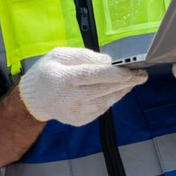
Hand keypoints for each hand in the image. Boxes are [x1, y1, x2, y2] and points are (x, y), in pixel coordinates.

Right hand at [16, 47, 146, 126]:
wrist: (33, 100)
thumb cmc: (47, 72)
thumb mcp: (59, 55)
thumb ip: (83, 55)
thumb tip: (108, 61)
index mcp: (64, 78)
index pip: (94, 75)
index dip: (115, 73)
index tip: (132, 70)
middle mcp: (71, 97)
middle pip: (104, 89)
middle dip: (126, 82)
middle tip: (142, 75)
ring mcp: (77, 111)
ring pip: (106, 100)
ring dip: (122, 91)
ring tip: (133, 81)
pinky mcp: (81, 120)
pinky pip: (101, 108)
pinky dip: (111, 98)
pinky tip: (118, 90)